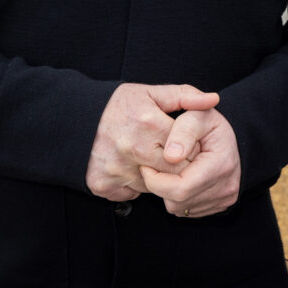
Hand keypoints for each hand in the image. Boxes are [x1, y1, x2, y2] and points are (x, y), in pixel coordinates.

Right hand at [85, 83, 219, 201]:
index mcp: (148, 123)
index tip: (182, 143)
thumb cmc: (118, 105)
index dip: (187, 147)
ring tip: (144, 157)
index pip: (187, 148)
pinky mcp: (102, 185)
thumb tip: (213, 100)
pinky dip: (133, 186)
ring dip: (155, 176)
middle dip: (175, 165)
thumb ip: (185, 96)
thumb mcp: (151, 93)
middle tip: (166, 153)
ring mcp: (116, 169)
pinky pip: (131, 195)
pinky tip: (128, 167)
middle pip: (173, 171)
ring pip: (154, 186)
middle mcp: (132, 148)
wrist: (74, 119)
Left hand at [139, 108, 241, 217]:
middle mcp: (225, 188)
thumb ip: (183, 131)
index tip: (146, 164)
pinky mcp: (219, 207)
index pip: (180, 188)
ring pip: (179, 208)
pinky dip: (178, 197)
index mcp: (221, 165)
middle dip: (159, 185)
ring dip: (167, 192)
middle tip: (153, 168)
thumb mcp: (199, 115)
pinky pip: (186, 210)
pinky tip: (181, 178)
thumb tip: (169, 157)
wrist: (235, 138)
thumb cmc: (211, 125)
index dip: (155, 179)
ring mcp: (223, 200)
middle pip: (177, 201)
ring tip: (170, 170)